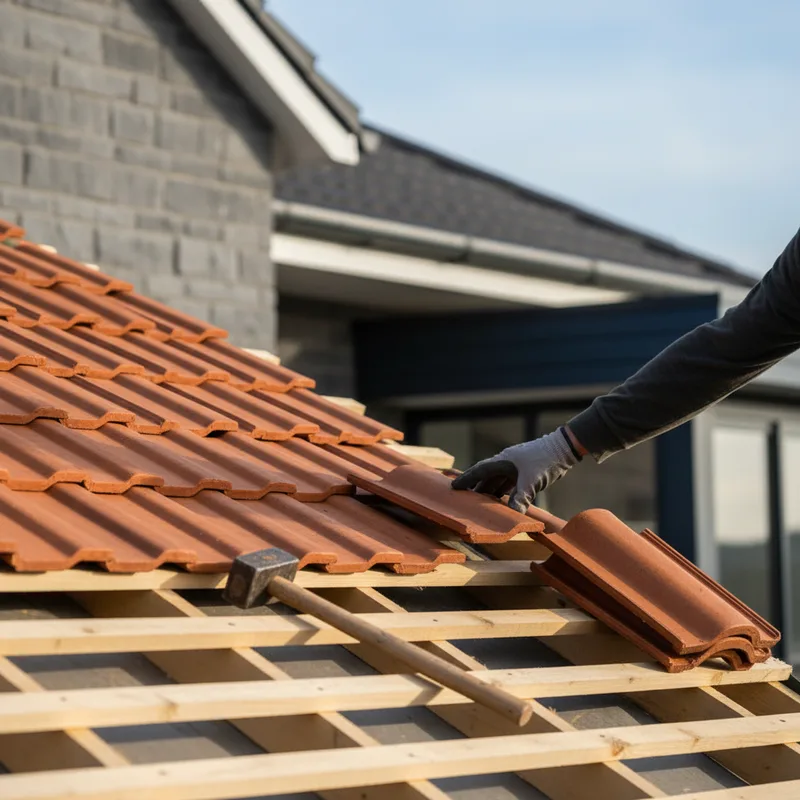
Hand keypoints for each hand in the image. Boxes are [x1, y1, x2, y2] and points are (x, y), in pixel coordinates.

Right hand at [451, 428, 581, 512]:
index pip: (479, 471)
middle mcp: (505, 463)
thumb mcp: (532, 481)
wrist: (563, 450)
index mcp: (502, 461)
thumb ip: (521, 497)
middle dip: (474, 488)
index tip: (453, 487)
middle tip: (462, 500)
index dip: (465, 479)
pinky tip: (500, 503)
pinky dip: (502, 494)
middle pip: (485, 477)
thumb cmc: (545, 460)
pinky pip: (507, 484)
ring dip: (488, 492)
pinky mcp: (524, 473)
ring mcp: (514, 467)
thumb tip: (514, 514)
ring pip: (497, 481)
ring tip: (478, 505)